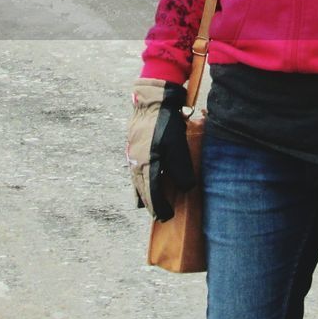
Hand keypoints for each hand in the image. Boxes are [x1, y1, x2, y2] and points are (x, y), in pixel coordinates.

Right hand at [126, 79, 195, 220]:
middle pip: (142, 189)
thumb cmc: (166, 123)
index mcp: (147, 164)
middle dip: (150, 205)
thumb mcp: (178, 146)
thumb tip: (185, 189)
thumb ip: (181, 169)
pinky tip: (141, 182)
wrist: (151, 101)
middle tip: (159, 217)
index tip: (166, 217)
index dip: (159, 207)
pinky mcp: (132, 147)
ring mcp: (132, 155)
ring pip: (136, 181)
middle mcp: (136, 162)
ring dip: (143, 194)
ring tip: (147, 205)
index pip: (152, 192)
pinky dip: (138, 181)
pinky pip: (134, 170)